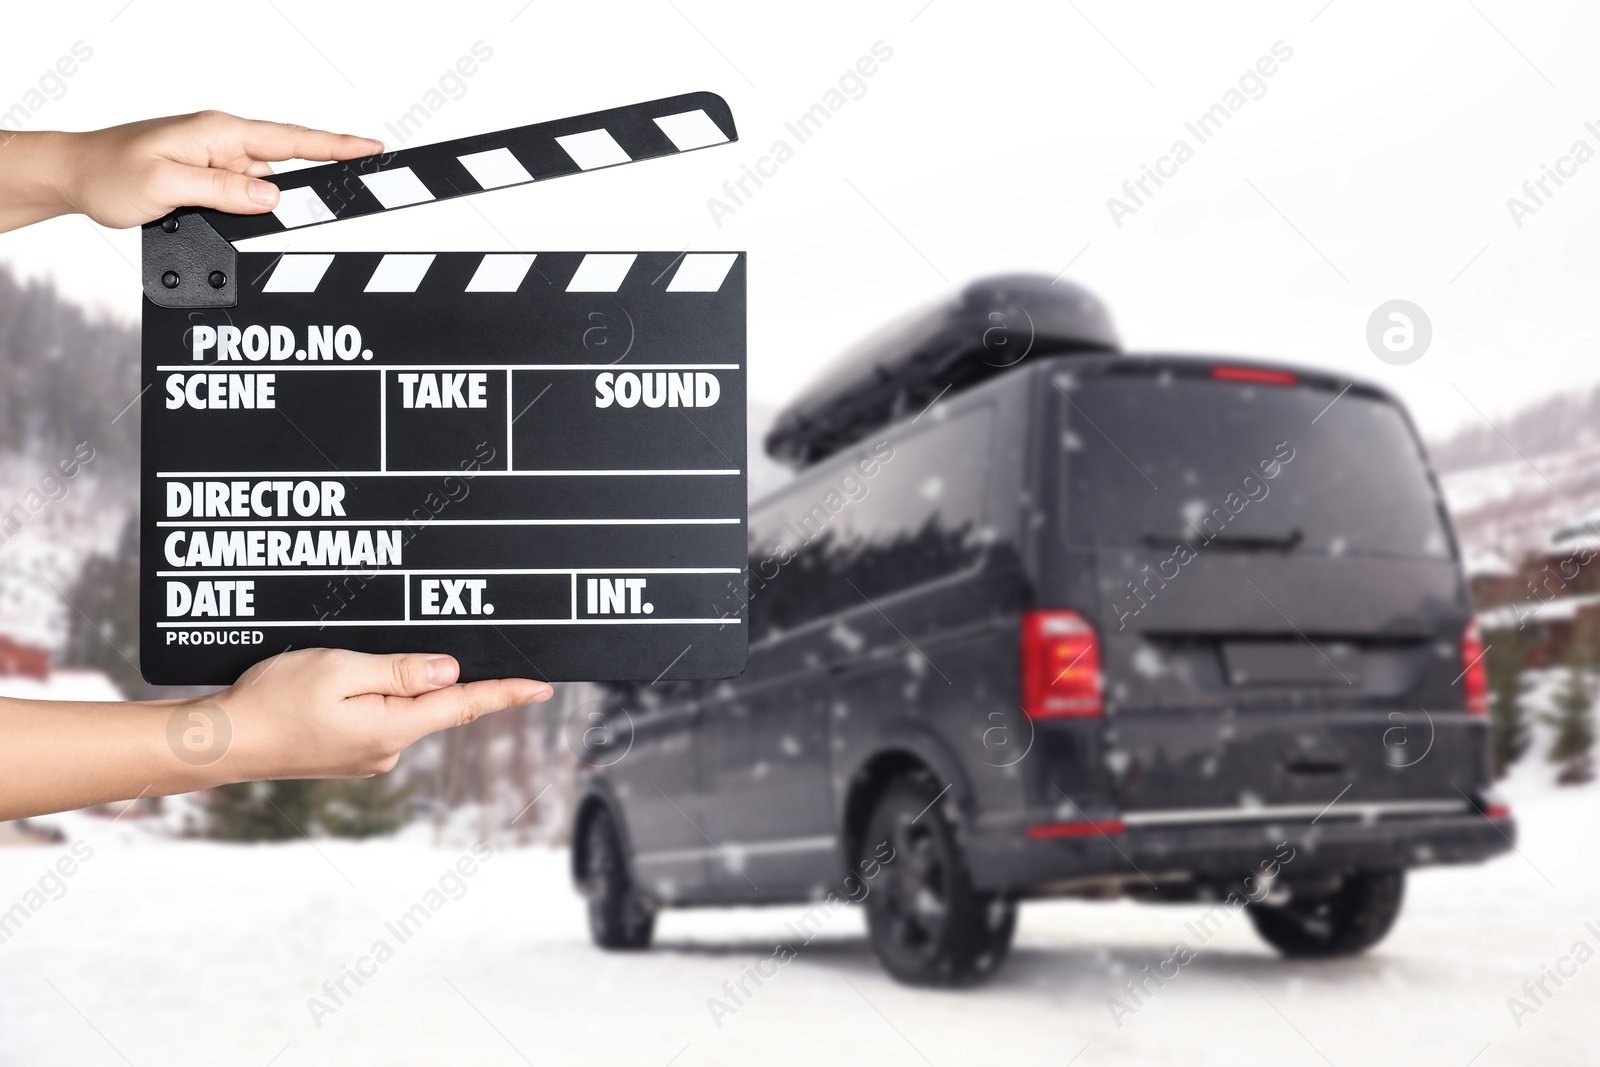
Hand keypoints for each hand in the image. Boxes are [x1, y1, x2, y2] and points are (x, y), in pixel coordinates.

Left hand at [0, 111, 380, 230]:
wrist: (73, 174)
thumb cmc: (108, 172)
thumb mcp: (166, 184)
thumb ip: (223, 190)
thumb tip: (274, 198)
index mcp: (219, 132)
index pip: (292, 139)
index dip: (336, 145)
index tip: (373, 149)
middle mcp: (223, 142)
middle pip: (285, 166)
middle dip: (301, 188)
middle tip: (318, 199)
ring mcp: (217, 160)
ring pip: (263, 187)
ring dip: (255, 208)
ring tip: (208, 215)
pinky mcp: (210, 178)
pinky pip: (243, 195)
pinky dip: (242, 211)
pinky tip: (215, 217)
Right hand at [0, 649, 551, 819]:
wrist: (222, 743)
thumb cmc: (273, 700)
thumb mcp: (340, 670)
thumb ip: (400, 671)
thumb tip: (450, 671)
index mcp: (393, 728)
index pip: (464, 704)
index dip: (506, 692)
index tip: (543, 686)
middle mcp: (388, 749)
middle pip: (432, 701)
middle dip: (424, 673)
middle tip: (379, 653)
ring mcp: (368, 755)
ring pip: (400, 707)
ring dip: (387, 683)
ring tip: (334, 668)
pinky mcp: (348, 753)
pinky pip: (376, 717)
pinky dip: (369, 695)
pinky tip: (334, 683)